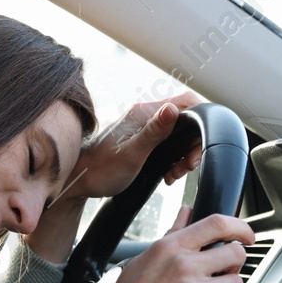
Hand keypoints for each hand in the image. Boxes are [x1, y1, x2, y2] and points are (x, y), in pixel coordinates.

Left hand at [60, 92, 204, 201]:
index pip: (186, 102)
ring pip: (179, 134)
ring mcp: (145, 127)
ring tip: (175, 173)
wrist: (80, 180)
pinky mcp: (143, 139)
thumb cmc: (101, 169)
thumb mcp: (132, 154)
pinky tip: (168, 173)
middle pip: (186, 120)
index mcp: (145, 113)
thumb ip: (154, 132)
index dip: (200, 120)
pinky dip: (173, 159)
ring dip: (183, 155)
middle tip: (186, 166)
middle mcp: (146, 116)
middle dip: (192, 144)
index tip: (199, 145)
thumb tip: (173, 110)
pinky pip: (168, 143)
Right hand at [62, 208, 254, 282]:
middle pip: (236, 254)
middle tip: (221, 278)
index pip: (217, 224)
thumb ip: (171, 235)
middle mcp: (184, 264)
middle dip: (234, 267)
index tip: (247, 236)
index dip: (240, 228)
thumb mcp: (144, 260)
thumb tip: (186, 212)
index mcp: (170, 247)